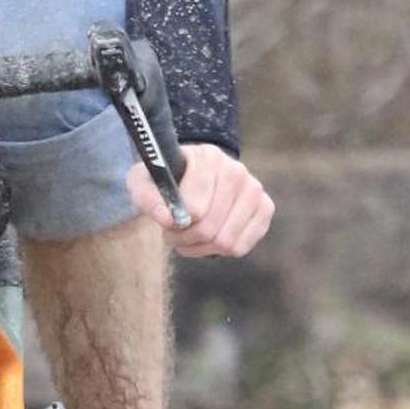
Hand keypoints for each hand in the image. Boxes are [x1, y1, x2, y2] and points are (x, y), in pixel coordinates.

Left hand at [127, 142, 272, 259]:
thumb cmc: (167, 180)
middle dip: (186, 239)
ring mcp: (254, 189)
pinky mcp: (265, 208)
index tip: (166, 222)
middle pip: (210, 228)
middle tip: (174, 234)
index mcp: (207, 157)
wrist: (195, 174)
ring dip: (201, 247)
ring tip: (189, 236)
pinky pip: (241, 246)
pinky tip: (209, 239)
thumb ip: (147, 197)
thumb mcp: (144, 182)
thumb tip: (167, 219)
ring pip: (226, 241)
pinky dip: (220, 251)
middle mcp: (236, 170)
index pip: (194, 208)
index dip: (175, 224)